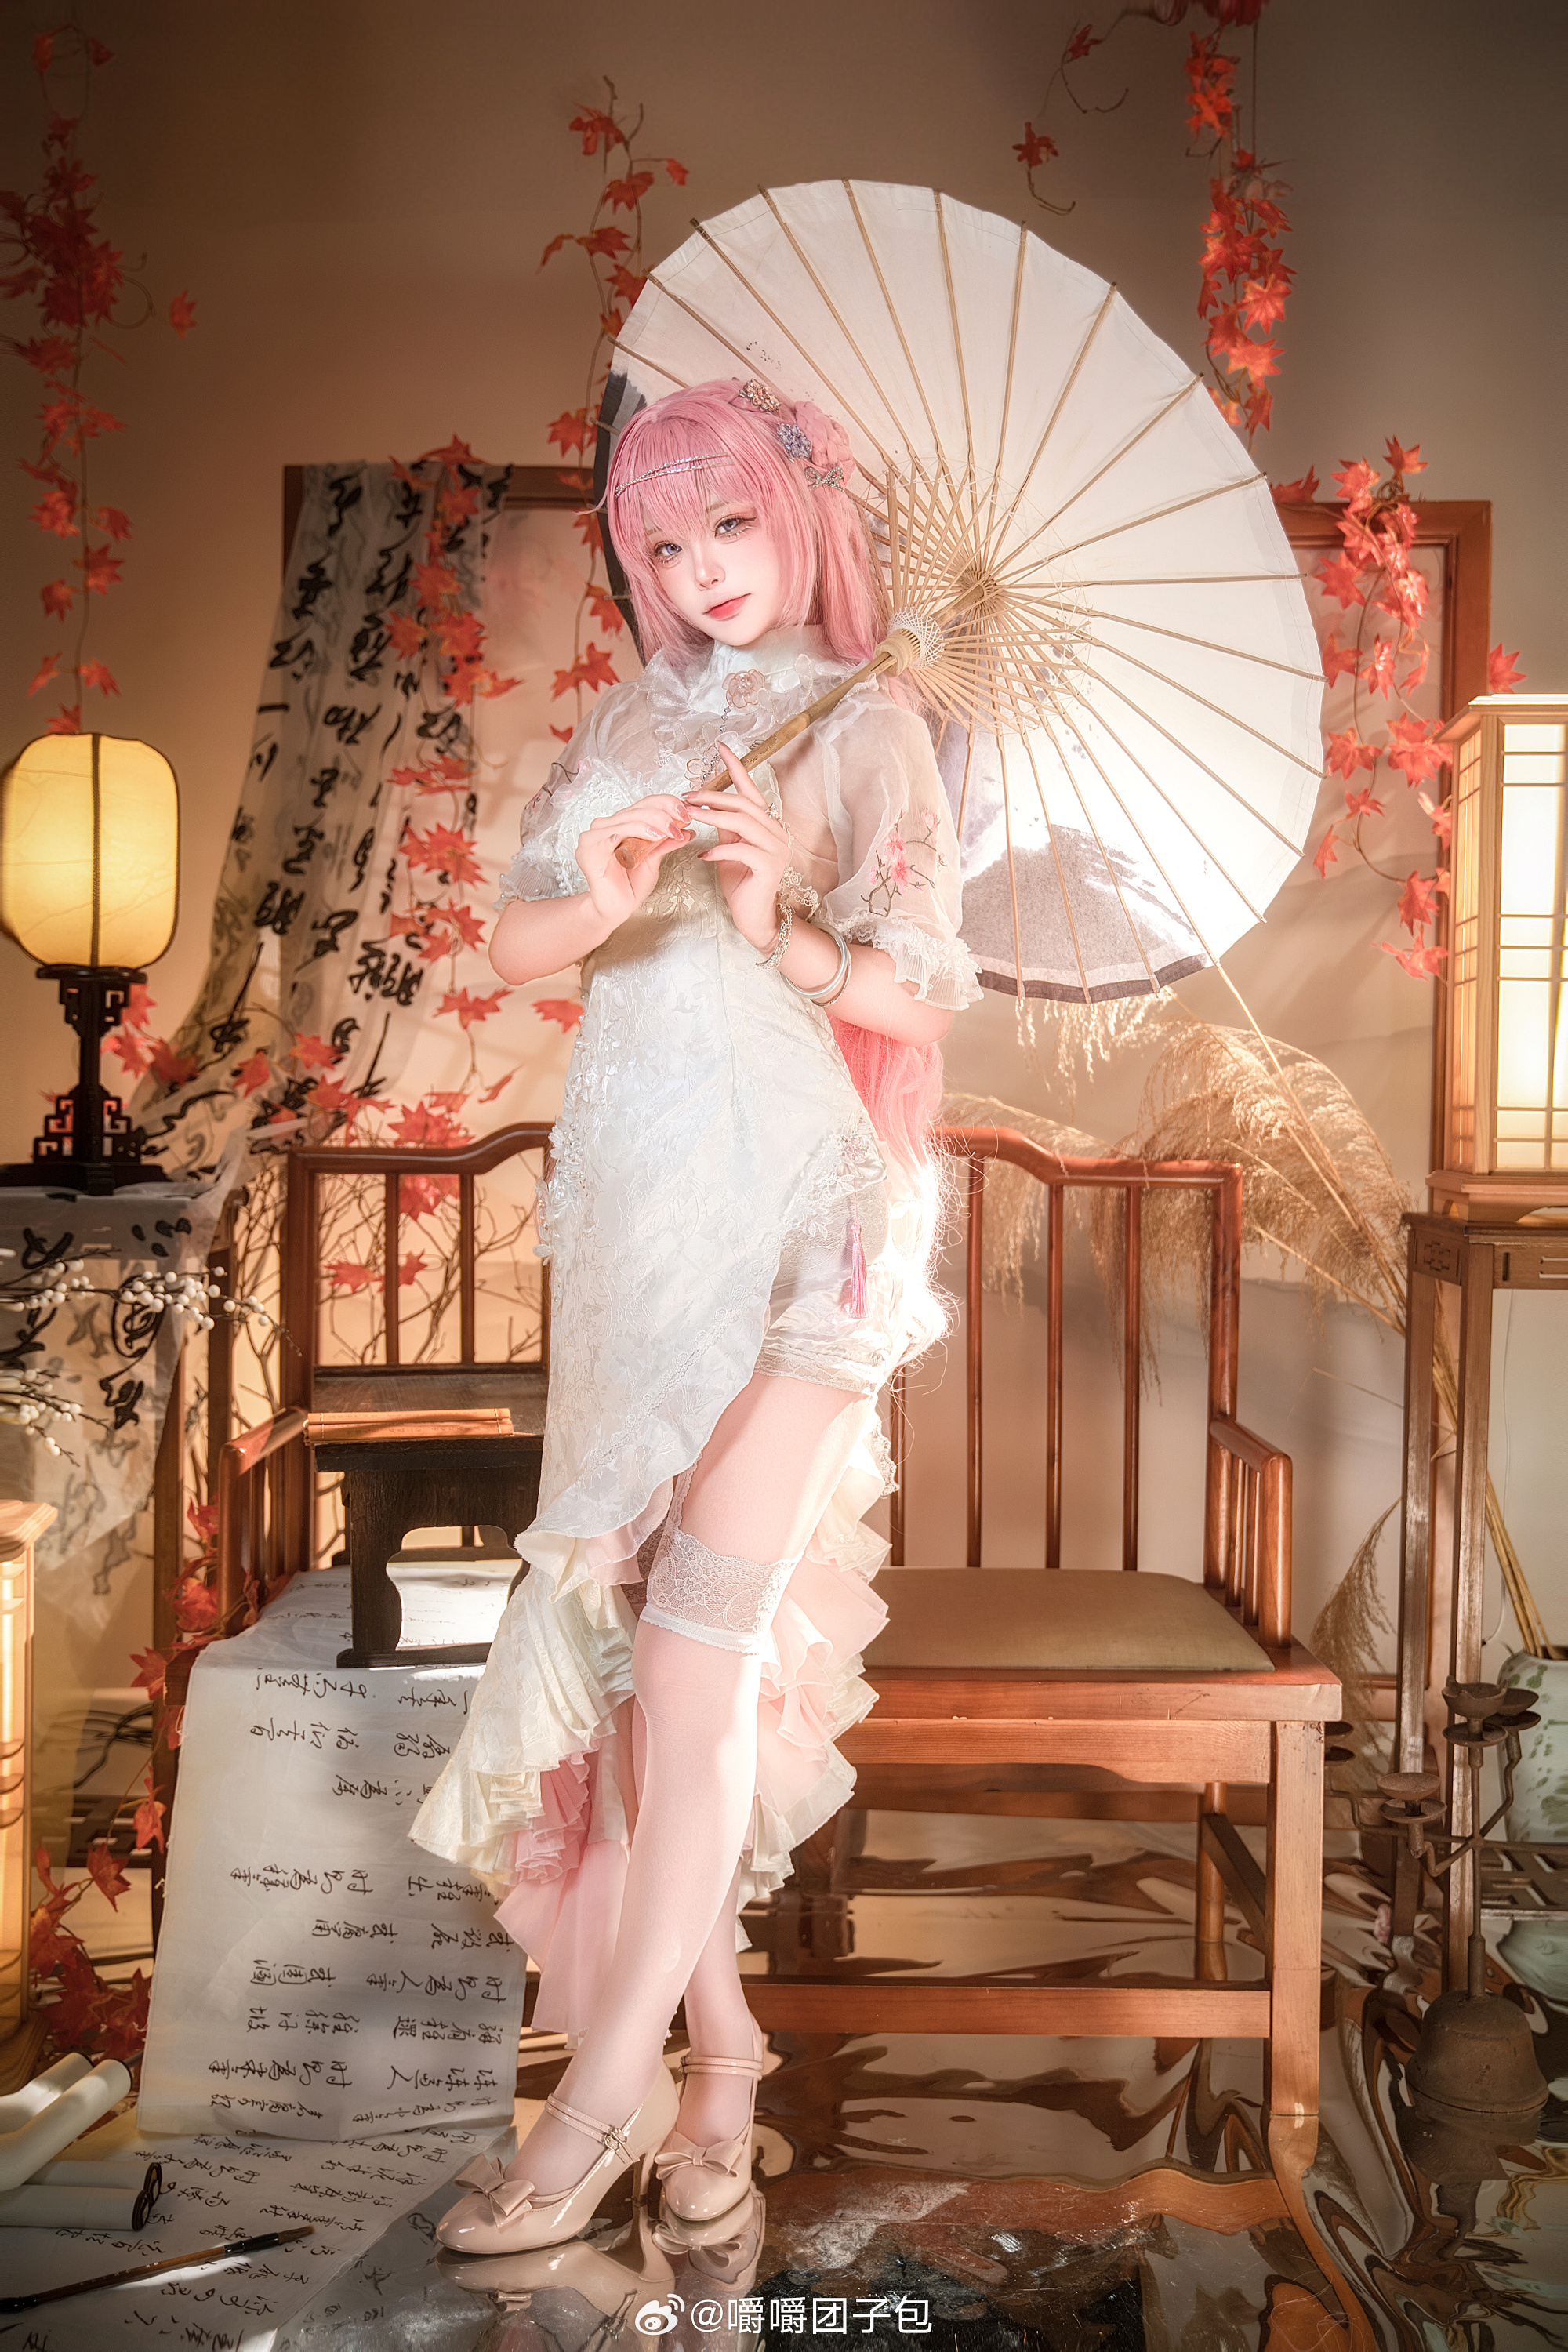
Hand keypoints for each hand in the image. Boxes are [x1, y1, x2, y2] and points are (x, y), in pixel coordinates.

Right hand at [573, 793, 694, 932]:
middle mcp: (606, 826)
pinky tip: (644, 836)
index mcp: (621, 823)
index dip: (667, 804)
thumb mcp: (654, 859)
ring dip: (651, 824)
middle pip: (637, 810)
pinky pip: (609, 836)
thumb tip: (687, 830)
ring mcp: (594, 836)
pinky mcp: (589, 850)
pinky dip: (627, 833)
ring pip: (627, 820)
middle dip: (663, 816)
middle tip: (680, 826)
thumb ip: (666, 842)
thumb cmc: (631, 885)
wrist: (618, 909)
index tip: (686, 813)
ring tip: (669, 832)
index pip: (645, 804)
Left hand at [682, 745, 792, 952]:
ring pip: (741, 822)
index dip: (737, 768)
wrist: (755, 917)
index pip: (751, 789)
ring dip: (711, 818)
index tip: (721, 747)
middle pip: (742, 804)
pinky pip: (740, 849)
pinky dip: (718, 850)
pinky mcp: (768, 866)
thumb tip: (708, 805)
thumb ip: (725, 827)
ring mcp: (776, 849)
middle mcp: (776, 832)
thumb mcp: (730, 849)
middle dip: (711, 797)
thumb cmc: (741, 883)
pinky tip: (702, 855)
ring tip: (688, 817)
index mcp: (767, 824)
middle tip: (685, 797)